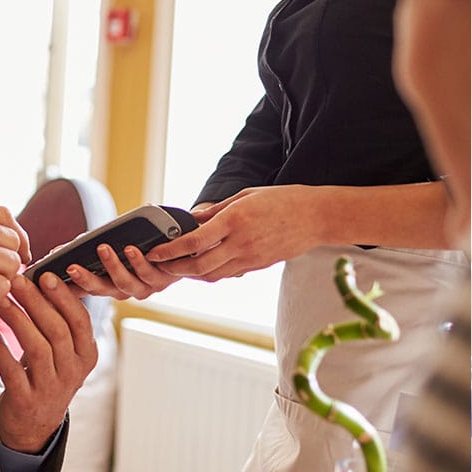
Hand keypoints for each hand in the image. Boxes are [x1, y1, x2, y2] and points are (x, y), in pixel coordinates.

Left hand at [0, 272, 97, 452]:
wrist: (35, 424)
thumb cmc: (48, 374)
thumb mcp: (64, 352)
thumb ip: (60, 322)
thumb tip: (45, 280)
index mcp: (87, 355)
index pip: (80, 320)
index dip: (63, 297)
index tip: (45, 275)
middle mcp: (73, 371)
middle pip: (57, 330)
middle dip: (36, 302)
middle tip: (16, 281)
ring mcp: (50, 387)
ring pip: (36, 347)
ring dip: (16, 319)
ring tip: (0, 300)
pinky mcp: (25, 400)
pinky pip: (11, 370)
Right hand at [64, 243, 180, 300]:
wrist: (181, 248)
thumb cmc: (141, 245)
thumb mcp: (113, 248)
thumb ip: (89, 248)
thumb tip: (59, 250)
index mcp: (108, 284)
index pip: (82, 289)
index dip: (66, 287)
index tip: (49, 280)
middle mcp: (123, 290)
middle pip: (101, 290)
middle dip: (84, 279)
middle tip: (71, 268)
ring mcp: (143, 287)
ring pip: (125, 283)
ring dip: (112, 266)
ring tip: (102, 248)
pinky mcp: (162, 279)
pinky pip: (148, 273)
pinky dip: (138, 261)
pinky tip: (131, 249)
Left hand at [147, 187, 328, 280]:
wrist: (317, 217)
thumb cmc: (283, 199)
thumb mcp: (246, 196)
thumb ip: (217, 210)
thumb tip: (191, 219)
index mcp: (235, 220)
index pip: (194, 241)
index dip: (171, 250)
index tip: (154, 252)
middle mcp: (241, 242)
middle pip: (198, 265)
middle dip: (175, 268)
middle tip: (160, 265)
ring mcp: (251, 257)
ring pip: (212, 275)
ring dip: (191, 274)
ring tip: (178, 267)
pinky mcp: (258, 265)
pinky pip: (228, 274)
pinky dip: (211, 273)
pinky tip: (203, 266)